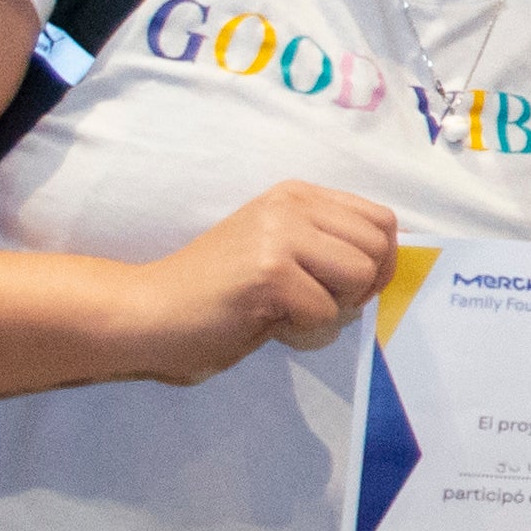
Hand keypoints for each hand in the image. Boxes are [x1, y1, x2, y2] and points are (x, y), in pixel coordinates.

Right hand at [115, 182, 399, 380]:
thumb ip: (326, 249)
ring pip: (359, 277)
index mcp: (297, 195)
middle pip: (378, 249)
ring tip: (289, 317)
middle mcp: (292, 205)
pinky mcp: (269, 272)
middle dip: (358, 291)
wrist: (146, 313)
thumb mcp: (281, 253)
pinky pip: (325, 314)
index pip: (382, 221)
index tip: (347, 291)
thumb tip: (384, 268)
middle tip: (314, 308)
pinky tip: (269, 328)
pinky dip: (305, 334)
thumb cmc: (217, 295)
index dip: (380, 264)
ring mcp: (279, 235)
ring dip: (333, 313)